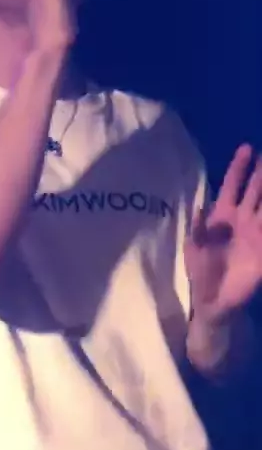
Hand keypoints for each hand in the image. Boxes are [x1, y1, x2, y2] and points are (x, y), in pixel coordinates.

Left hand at [184, 144, 261, 322]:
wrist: (214, 301)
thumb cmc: (200, 273)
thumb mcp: (193, 250)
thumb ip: (198, 230)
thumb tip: (200, 208)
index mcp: (221, 215)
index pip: (231, 185)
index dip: (239, 168)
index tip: (246, 148)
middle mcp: (242, 219)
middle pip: (255, 190)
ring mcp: (256, 233)